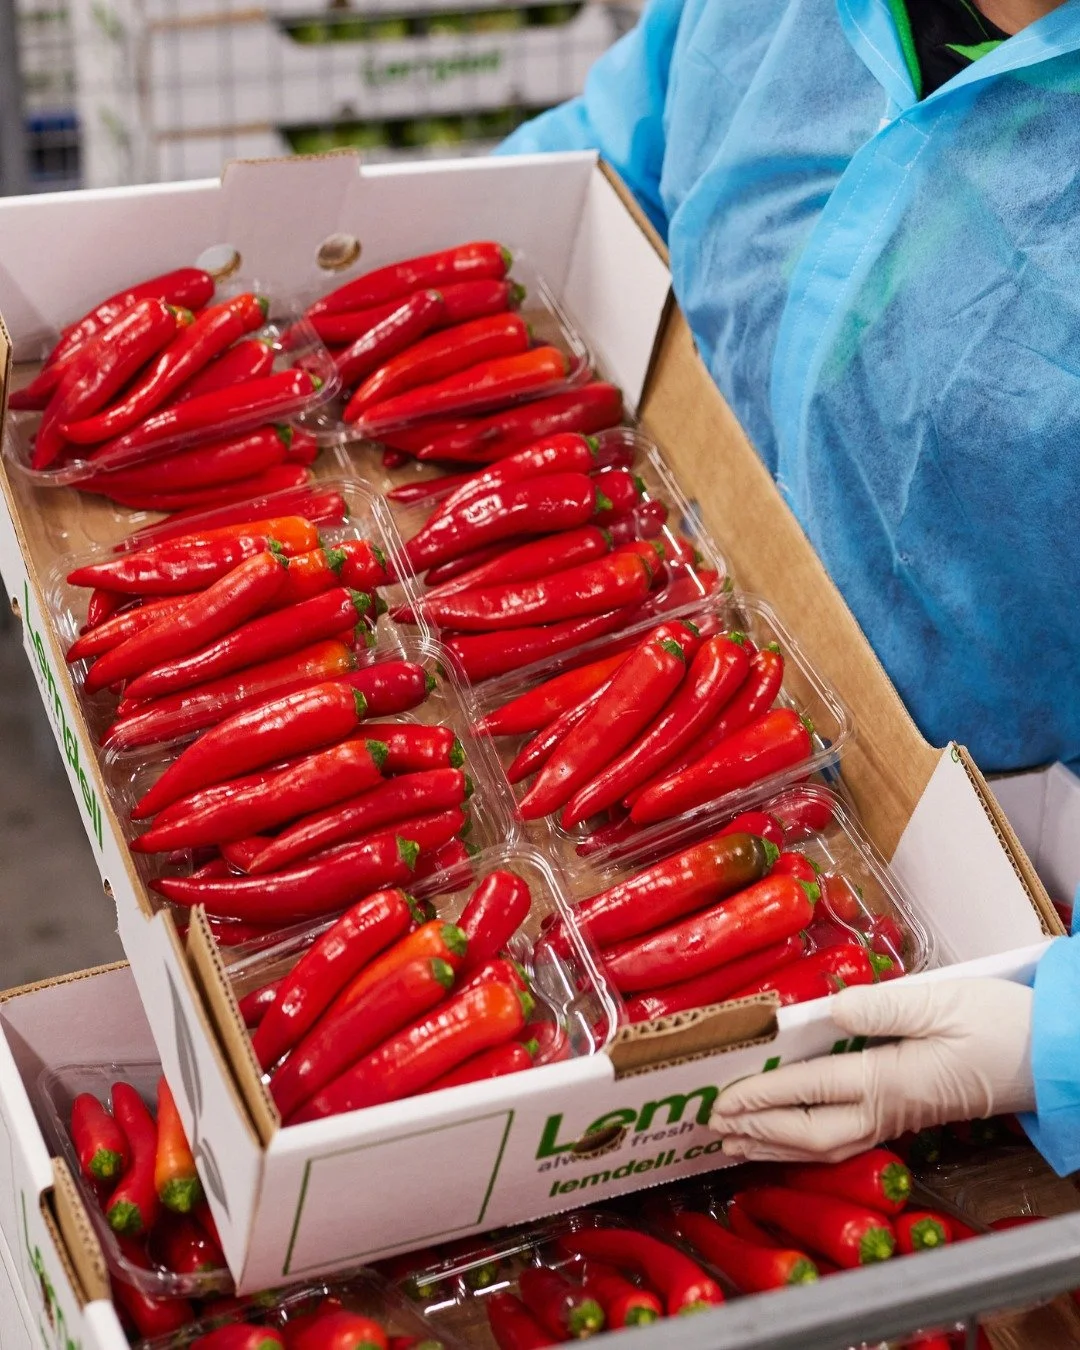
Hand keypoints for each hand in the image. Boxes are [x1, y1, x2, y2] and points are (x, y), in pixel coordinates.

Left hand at [710, 978, 1034, 1163]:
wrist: (1051, 1057)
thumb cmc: (1000, 1026)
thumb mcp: (942, 1003)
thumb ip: (882, 1005)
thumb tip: (829, 1008)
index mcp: (889, 1080)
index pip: (810, 1090)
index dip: (763, 1095)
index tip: (724, 1098)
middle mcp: (886, 1108)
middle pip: (809, 1132)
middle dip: (757, 1129)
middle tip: (713, 1125)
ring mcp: (895, 1116)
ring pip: (823, 1143)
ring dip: (775, 1144)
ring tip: (733, 1143)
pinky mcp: (904, 1113)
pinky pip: (841, 1137)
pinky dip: (804, 1143)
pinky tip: (786, 1140)